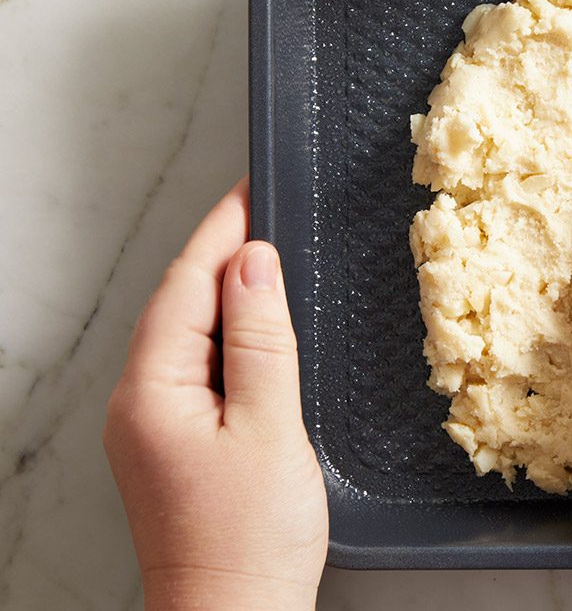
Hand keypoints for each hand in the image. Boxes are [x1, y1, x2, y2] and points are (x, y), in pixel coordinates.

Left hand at [103, 179, 327, 609]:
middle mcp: (138, 405)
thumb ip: (262, 339)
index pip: (185, 286)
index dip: (220, 232)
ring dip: (231, 300)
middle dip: (223, 258)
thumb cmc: (249, 541)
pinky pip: (199, 373)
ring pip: (190, 339)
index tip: (248, 189)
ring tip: (274, 268)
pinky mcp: (175, 448)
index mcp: (151, 392)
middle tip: (267, 216)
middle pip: (180, 307)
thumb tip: (254, 264)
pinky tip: (265, 341)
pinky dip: (233, 344)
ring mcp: (153, 429)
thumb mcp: (269, 426)